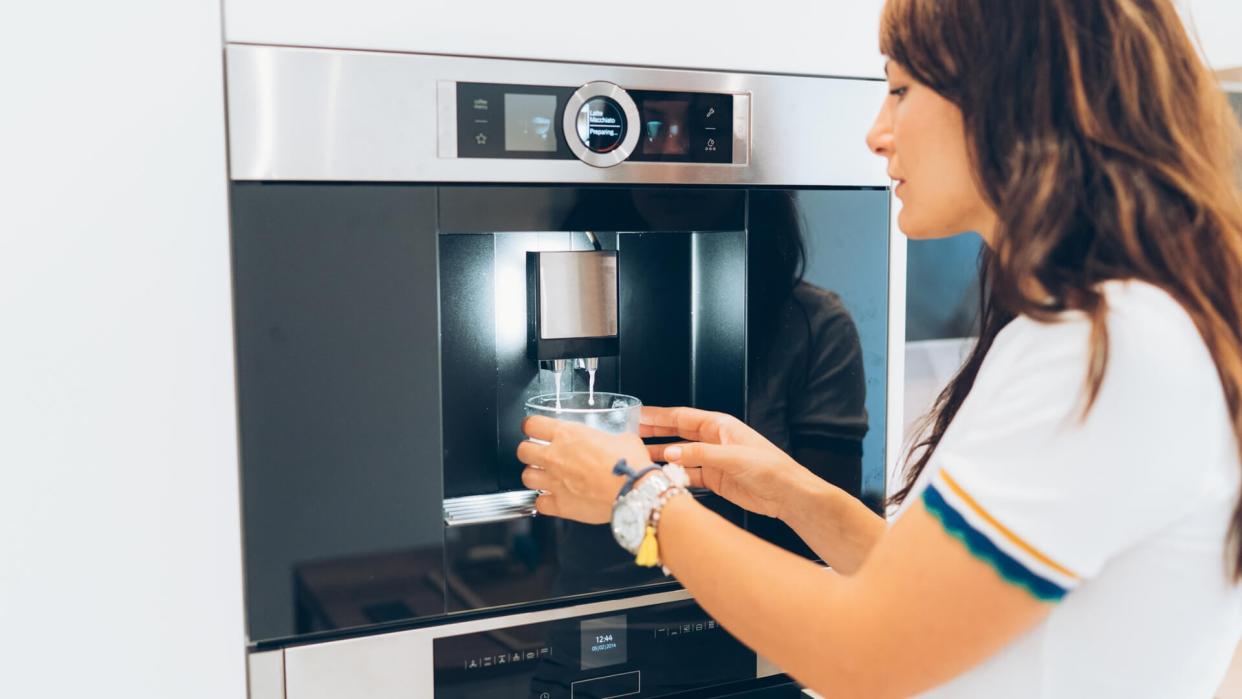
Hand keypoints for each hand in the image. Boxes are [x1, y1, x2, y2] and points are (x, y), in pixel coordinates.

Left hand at [517, 416, 653, 523]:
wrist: (636, 491)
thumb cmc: (631, 464)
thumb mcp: (623, 438)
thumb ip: (610, 437)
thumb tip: (615, 440)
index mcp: (568, 435)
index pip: (532, 425)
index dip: (531, 427)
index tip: (533, 429)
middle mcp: (555, 457)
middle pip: (522, 451)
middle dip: (529, 451)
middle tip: (538, 453)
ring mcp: (555, 482)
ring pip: (526, 477)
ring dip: (534, 476)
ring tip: (544, 477)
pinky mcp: (560, 505)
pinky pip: (539, 504)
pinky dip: (544, 502)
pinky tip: (553, 498)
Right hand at [641, 406, 813, 518]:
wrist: (786, 494)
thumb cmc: (770, 468)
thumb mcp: (732, 457)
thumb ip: (700, 455)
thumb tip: (671, 453)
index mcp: (719, 426)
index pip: (681, 417)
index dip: (658, 416)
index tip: (639, 414)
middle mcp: (714, 440)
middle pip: (677, 433)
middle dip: (654, 433)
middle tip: (631, 433)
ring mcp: (712, 460)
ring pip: (680, 456)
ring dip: (662, 456)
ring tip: (640, 456)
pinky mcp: (714, 479)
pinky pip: (688, 475)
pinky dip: (674, 476)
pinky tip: (662, 477)